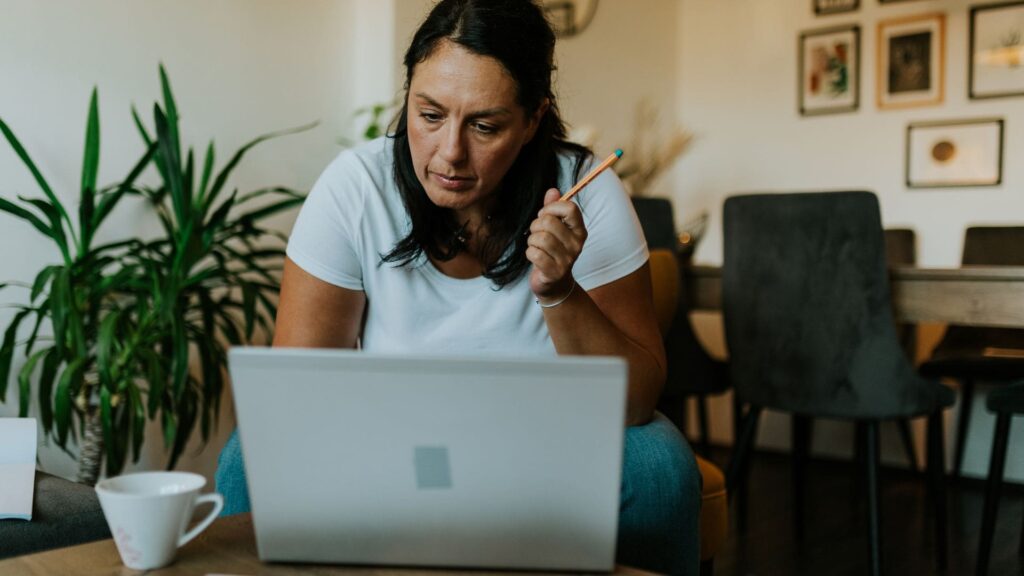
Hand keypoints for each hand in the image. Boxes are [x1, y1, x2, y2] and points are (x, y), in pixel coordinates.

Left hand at [527, 188, 587, 303]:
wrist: (554, 284)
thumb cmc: (552, 251)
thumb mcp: (555, 228)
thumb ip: (553, 208)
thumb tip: (553, 190)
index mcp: (579, 230)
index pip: (570, 208)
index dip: (551, 207)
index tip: (545, 215)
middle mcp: (577, 244)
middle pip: (549, 222)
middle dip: (535, 225)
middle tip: (536, 233)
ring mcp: (567, 259)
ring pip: (540, 238)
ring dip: (531, 240)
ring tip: (535, 245)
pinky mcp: (555, 272)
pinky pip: (535, 254)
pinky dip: (529, 253)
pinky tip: (534, 256)